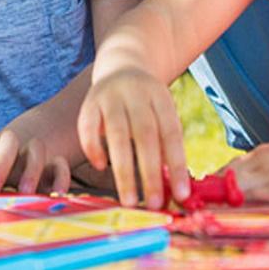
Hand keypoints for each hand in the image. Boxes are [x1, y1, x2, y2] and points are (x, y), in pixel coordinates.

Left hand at [0, 130, 71, 194]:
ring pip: (36, 148)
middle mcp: (9, 149)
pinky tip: (55, 195)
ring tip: (24, 192)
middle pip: (9, 140)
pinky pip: (60, 165)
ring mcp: (31, 156)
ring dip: (31, 168)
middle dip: (0, 163)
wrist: (14, 163)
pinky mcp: (52, 169)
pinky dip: (61, 177)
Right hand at [76, 67, 187, 209]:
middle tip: (153, 204)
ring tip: (129, 200)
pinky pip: (87, 126)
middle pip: (145, 134)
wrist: (122, 65)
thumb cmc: (147, 104)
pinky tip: (101, 166)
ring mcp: (110, 96)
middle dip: (149, 173)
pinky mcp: (89, 102)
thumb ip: (167, 146)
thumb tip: (174, 189)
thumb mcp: (163, 114)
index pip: (171, 134)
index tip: (181, 195)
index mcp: (160, 97)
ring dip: (123, 170)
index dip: (177, 165)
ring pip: (117, 134)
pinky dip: (93, 148)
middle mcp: (136, 93)